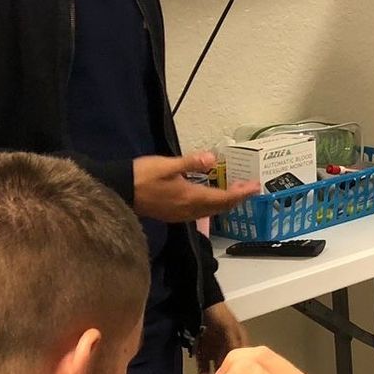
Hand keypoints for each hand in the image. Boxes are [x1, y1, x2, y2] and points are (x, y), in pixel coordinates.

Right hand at [133, 152, 259, 222]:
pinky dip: (211, 205)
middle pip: (219, 207)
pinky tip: (210, 198)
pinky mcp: (172, 215)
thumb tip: (212, 158)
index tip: (255, 187)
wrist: (118, 191)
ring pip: (210, 211)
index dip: (241, 193)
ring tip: (235, 192)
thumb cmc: (141, 176)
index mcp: (190, 197)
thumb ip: (190, 162)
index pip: (223, 198)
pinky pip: (199, 213)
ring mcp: (180, 215)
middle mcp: (188, 210)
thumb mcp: (166, 165)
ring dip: (224, 203)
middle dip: (236, 198)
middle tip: (249, 188)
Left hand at [194, 301, 248, 373]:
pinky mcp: (204, 349)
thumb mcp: (229, 329)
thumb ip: (235, 345)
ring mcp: (216, 348)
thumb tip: (240, 366)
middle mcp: (230, 346)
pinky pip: (204, 363)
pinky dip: (203, 371)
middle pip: (231, 367)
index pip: (244, 361)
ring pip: (218, 367)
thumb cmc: (217, 315)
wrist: (197, 303)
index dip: (241, 373)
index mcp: (241, 341)